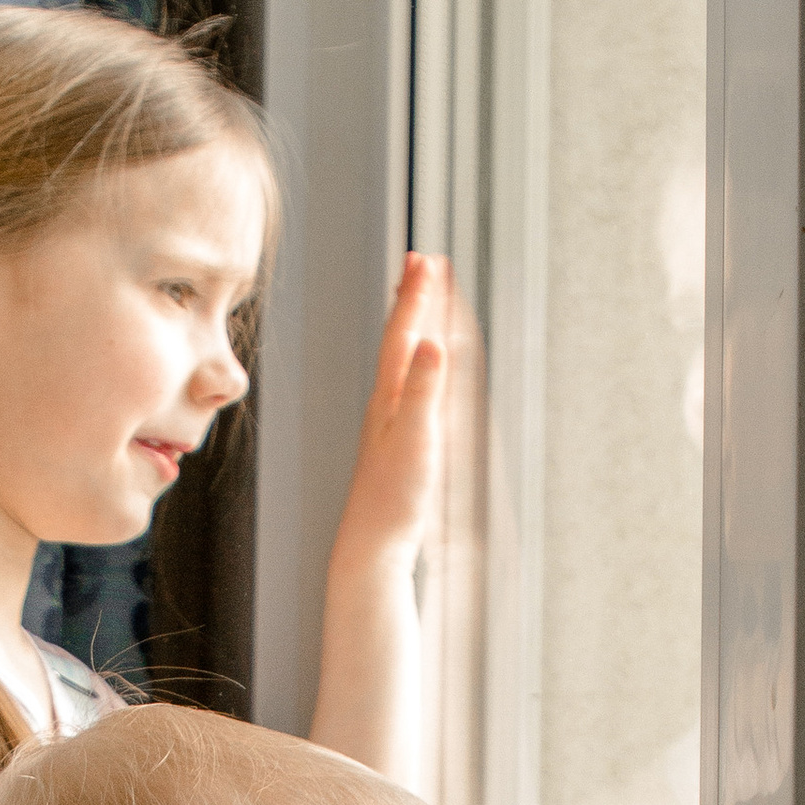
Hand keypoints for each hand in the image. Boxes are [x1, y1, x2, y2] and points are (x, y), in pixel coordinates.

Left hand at [333, 251, 450, 572]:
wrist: (372, 547)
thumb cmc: (395, 501)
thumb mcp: (417, 440)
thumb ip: (424, 389)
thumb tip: (432, 341)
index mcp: (390, 398)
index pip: (404, 334)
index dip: (418, 296)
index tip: (428, 258)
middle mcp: (387, 404)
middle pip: (401, 339)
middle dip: (414, 299)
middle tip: (422, 260)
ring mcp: (391, 424)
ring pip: (404, 362)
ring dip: (414, 327)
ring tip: (419, 301)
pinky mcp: (398, 445)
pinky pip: (410, 389)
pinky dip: (419, 367)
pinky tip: (421, 372)